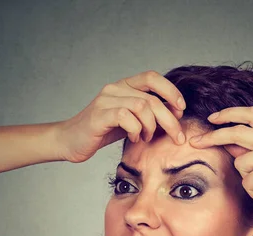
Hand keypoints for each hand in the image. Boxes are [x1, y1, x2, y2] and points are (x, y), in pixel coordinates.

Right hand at [54, 70, 186, 162]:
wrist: (71, 141)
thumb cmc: (103, 131)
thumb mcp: (131, 120)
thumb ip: (148, 114)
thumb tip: (176, 114)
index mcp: (124, 86)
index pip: (152, 77)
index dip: (170, 91)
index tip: (181, 110)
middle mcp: (115, 88)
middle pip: (152, 99)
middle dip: (170, 120)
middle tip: (177, 137)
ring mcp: (106, 100)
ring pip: (142, 107)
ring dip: (151, 127)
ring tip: (146, 138)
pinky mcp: (99, 115)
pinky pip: (127, 117)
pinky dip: (136, 130)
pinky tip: (134, 138)